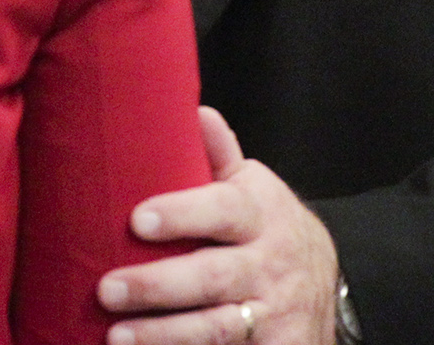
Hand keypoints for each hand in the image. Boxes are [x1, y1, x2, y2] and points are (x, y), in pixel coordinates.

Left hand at [98, 107, 339, 344]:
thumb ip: (220, 155)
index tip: (137, 219)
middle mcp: (270, 263)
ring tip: (116, 337)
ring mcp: (273, 312)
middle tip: (107, 289)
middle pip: (213, 277)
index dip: (182, 214)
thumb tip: (195, 111)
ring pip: (217, 328)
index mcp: (260, 213)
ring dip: (164, 335)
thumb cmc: (266, 226)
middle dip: (158, 286)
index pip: (222, 211)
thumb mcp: (252, 186)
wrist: (326, 280)